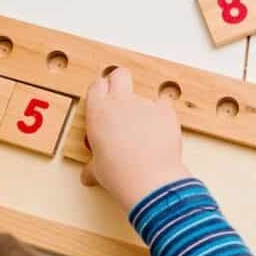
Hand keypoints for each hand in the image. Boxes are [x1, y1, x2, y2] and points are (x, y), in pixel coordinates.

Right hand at [80, 68, 188, 211]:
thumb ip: (94, 165)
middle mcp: (120, 102)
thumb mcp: (98, 170)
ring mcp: (144, 103)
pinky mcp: (165, 109)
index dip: (101, 93)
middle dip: (120, 82)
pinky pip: (163, 106)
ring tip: (146, 134)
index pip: (96, 86)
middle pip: (119, 74)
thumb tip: (89, 173)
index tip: (104, 102)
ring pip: (144, 95)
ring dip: (143, 109)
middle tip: (122, 100)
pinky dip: (162, 117)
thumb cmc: (120, 175)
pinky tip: (161, 134)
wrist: (150, 180)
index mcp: (98, 112)